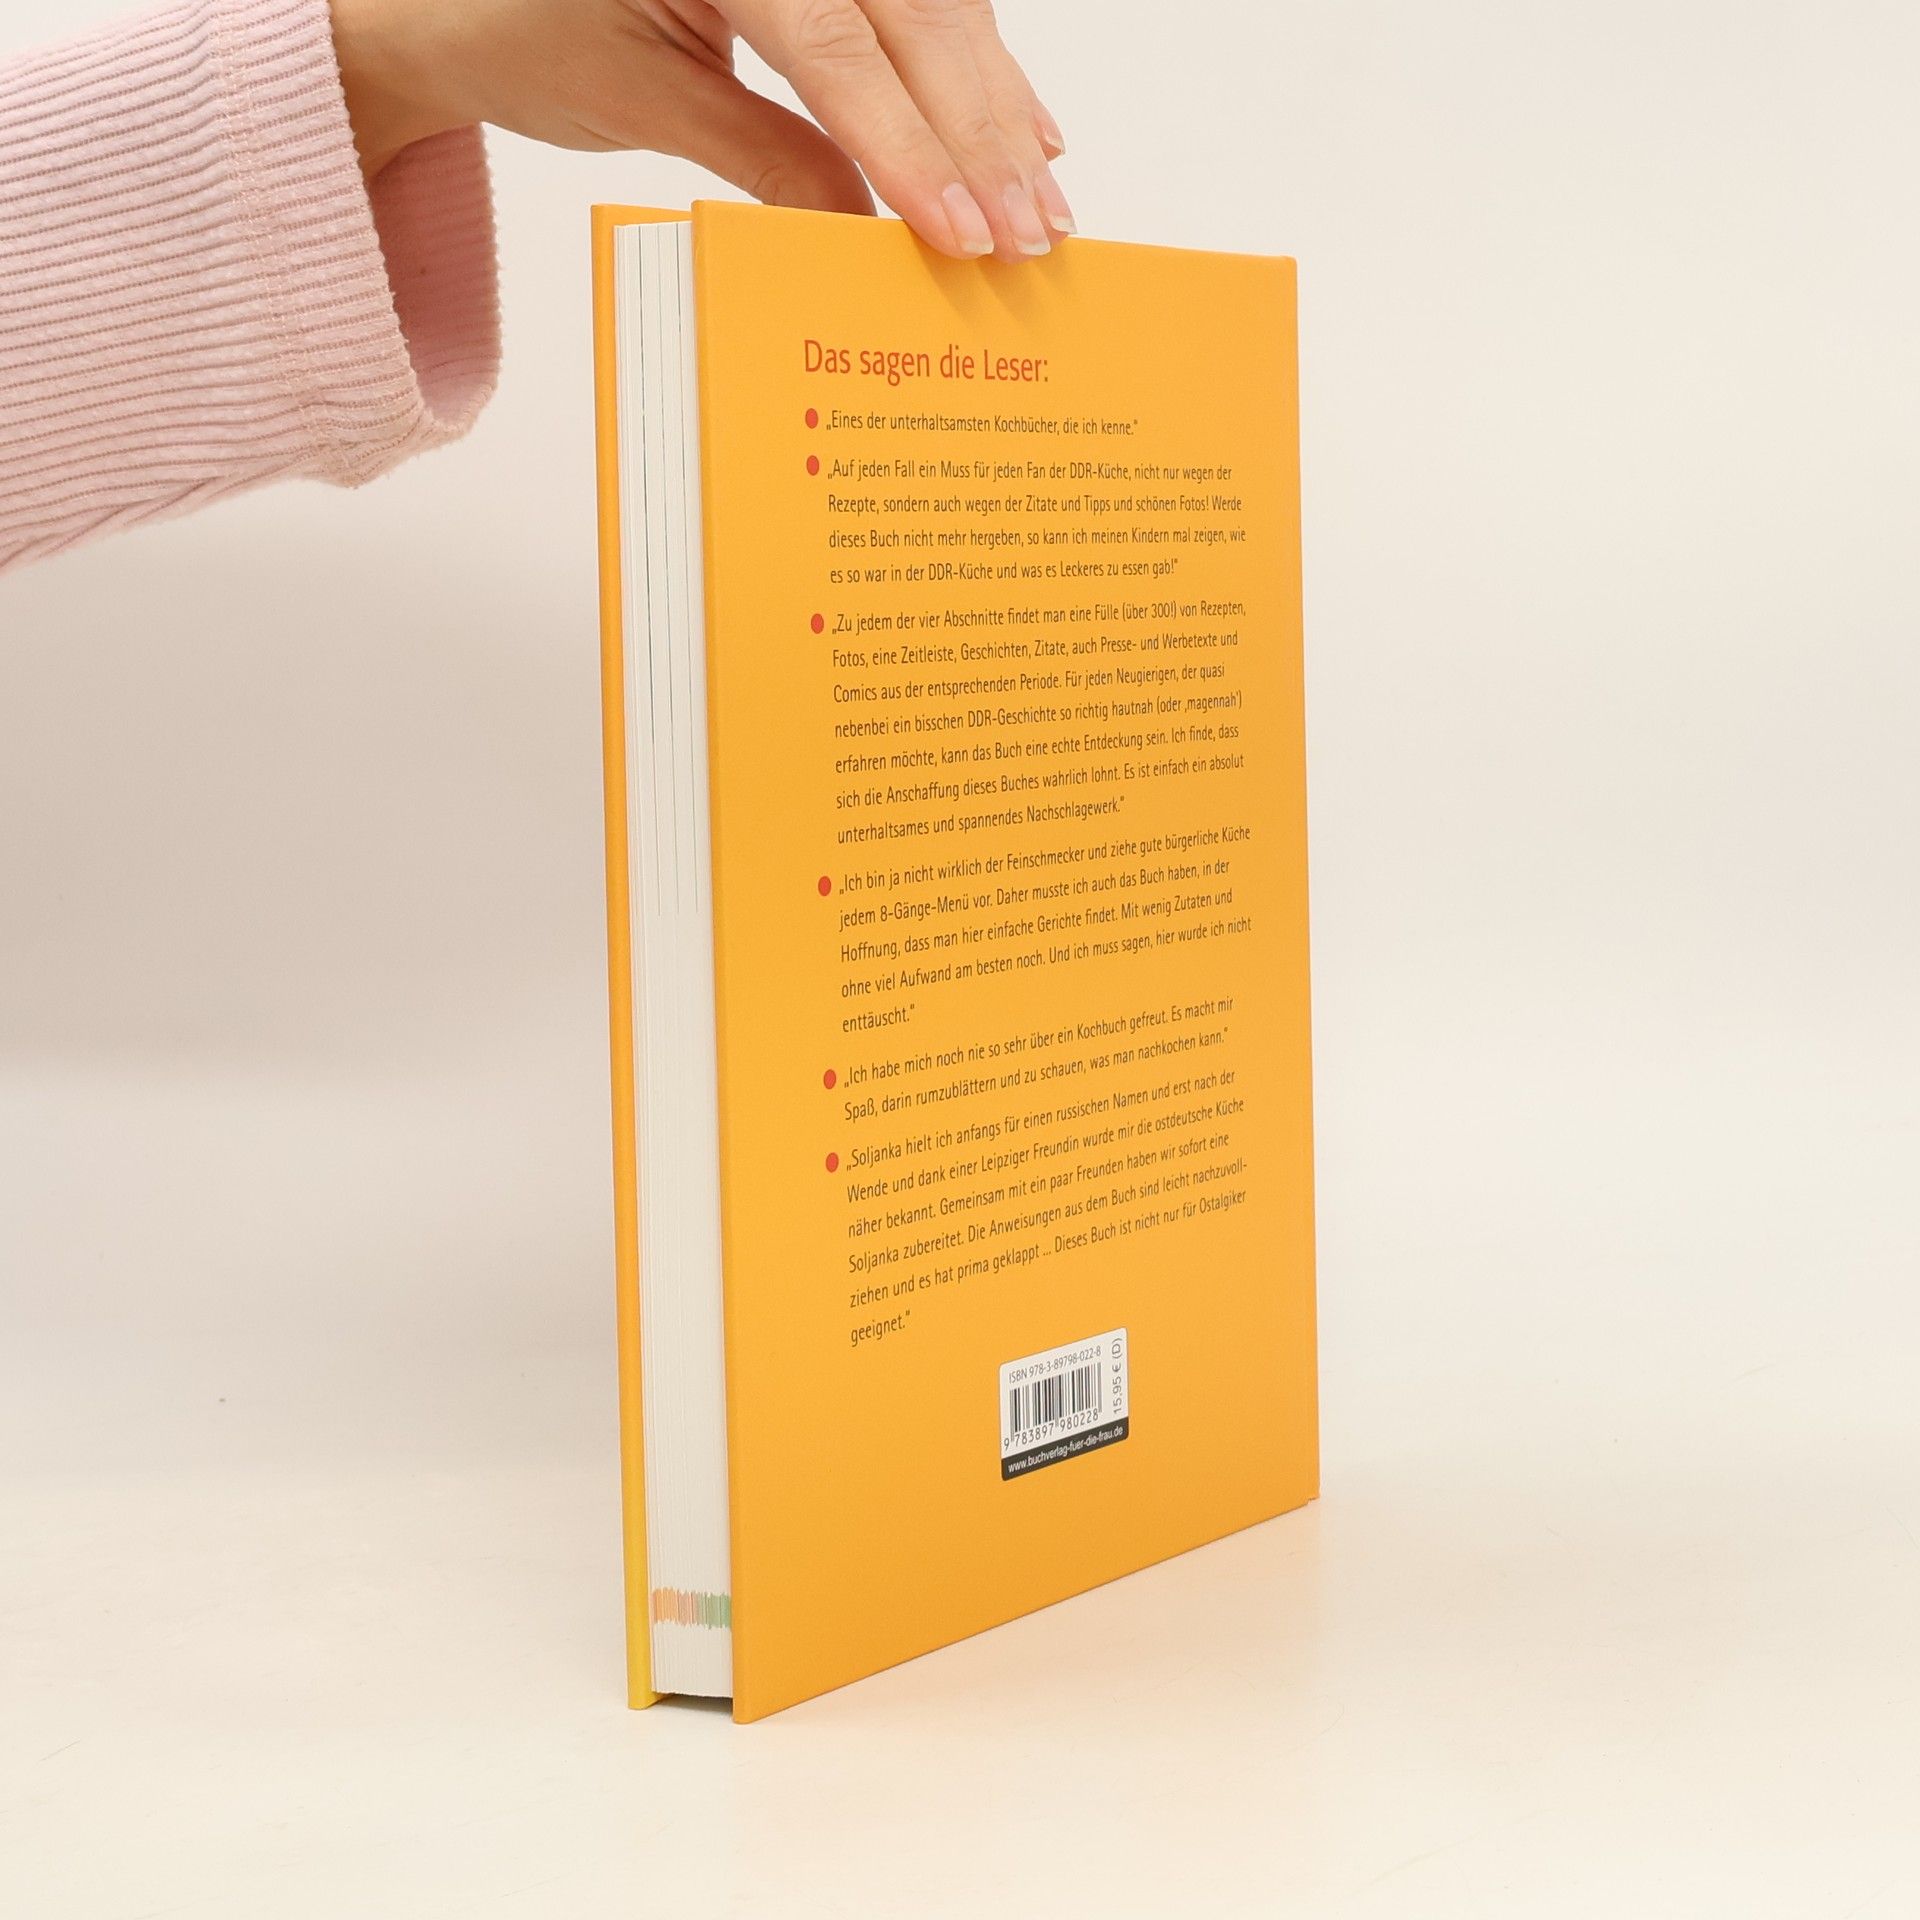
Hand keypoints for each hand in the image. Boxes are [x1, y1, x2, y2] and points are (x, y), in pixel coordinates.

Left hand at [328, 0, 1071, 260]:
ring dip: (996, 106)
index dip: (911, 144)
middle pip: (910, 13)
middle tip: (1028, 233)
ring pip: (935, 4)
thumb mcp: (634, 97)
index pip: (836, 43)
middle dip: (979, 131)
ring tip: (1041, 200)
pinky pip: (919, 4)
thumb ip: (759, 155)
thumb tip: (865, 229)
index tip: (962, 231)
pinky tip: (1024, 129)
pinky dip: (976, 70)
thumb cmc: (523, 31)